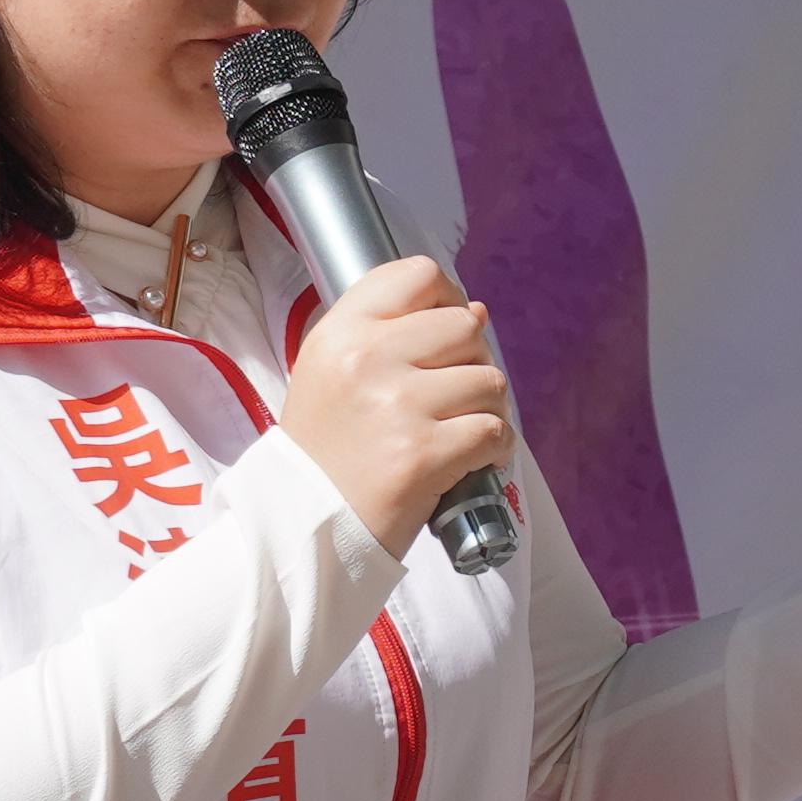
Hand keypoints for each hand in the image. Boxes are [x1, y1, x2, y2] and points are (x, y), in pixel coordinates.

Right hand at [284, 256, 513, 551]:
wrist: (307, 524)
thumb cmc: (327, 450)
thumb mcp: (331, 371)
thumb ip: (392, 334)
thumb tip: (475, 311)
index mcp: (341, 332)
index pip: (419, 276)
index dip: (449, 299)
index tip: (450, 332)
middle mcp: (367, 358)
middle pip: (465, 327)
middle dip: (474, 361)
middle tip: (455, 397)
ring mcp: (397, 404)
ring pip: (489, 380)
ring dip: (487, 409)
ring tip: (460, 432)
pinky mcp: (424, 452)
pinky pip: (494, 430)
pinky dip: (494, 448)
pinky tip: (471, 460)